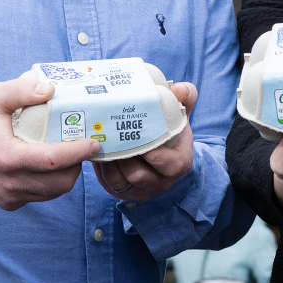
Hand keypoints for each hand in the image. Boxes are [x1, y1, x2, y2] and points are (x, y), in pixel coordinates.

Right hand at [0, 77, 98, 211]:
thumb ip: (21, 90)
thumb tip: (50, 89)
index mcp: (7, 157)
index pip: (53, 160)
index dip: (78, 153)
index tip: (93, 143)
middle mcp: (10, 182)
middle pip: (60, 182)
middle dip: (77, 165)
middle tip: (81, 147)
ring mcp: (9, 196)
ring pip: (53, 192)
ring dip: (66, 175)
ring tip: (68, 155)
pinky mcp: (9, 203)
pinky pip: (40, 197)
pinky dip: (51, 184)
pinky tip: (49, 167)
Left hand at [93, 83, 198, 202]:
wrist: (163, 149)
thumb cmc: (170, 128)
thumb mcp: (180, 111)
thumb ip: (184, 97)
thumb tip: (179, 89)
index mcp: (180, 163)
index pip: (170, 165)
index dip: (155, 156)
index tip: (139, 139)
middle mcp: (163, 181)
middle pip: (139, 175)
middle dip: (123, 157)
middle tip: (110, 137)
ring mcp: (144, 190)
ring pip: (121, 182)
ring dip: (109, 164)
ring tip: (101, 143)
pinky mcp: (126, 193)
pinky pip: (110, 185)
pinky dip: (102, 170)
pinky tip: (98, 153)